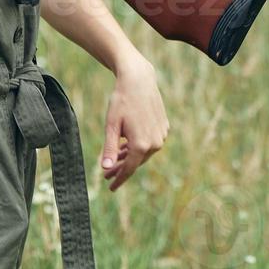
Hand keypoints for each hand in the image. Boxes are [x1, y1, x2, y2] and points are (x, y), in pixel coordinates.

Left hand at [100, 56, 169, 191]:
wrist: (139, 80)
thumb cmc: (122, 101)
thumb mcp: (111, 125)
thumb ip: (109, 148)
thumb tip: (105, 168)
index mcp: (141, 145)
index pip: (128, 169)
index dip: (118, 179)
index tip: (110, 188)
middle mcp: (155, 143)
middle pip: (136, 162)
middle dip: (121, 168)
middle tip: (107, 174)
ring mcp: (161, 136)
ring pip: (143, 152)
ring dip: (129, 157)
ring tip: (115, 159)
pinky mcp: (164, 127)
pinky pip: (149, 143)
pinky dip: (138, 146)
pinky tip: (127, 146)